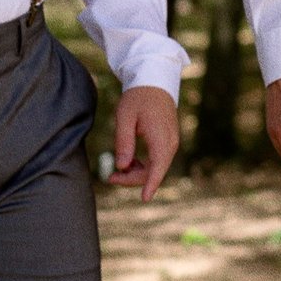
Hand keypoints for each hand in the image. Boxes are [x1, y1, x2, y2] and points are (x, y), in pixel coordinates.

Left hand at [109, 85, 180, 200]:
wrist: (154, 81)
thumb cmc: (138, 98)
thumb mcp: (125, 117)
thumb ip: (124, 142)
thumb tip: (122, 166)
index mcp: (160, 138)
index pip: (157, 167)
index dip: (150, 185)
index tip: (144, 199)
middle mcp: (170, 143)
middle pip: (154, 171)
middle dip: (132, 179)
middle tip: (110, 177)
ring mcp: (170, 143)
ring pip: (155, 168)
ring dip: (137, 173)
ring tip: (116, 170)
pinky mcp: (167, 142)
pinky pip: (157, 160)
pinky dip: (143, 166)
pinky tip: (129, 162)